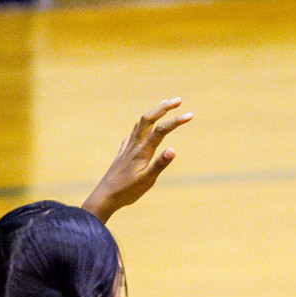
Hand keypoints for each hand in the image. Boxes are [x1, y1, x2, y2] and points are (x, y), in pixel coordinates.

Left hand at [82, 99, 192, 221]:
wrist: (105, 195)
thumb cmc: (127, 191)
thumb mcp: (147, 181)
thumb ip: (160, 164)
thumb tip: (173, 149)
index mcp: (142, 151)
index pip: (161, 130)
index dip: (176, 121)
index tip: (190, 115)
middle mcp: (134, 145)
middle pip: (148, 119)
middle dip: (163, 107)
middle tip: (178, 100)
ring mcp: (127, 147)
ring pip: (140, 123)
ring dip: (153, 112)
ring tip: (163, 105)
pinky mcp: (123, 152)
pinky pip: (133, 132)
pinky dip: (142, 124)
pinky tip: (142, 128)